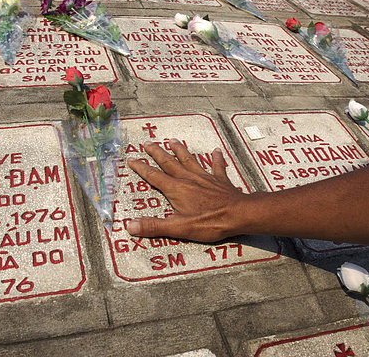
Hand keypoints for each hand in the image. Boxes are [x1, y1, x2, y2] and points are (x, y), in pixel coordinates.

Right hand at [126, 138, 247, 241]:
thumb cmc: (210, 222)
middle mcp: (188, 179)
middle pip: (169, 163)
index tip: (132, 159)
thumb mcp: (178, 228)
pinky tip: (216, 151)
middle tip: (148, 143)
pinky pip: (217, 166)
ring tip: (173, 141)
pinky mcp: (219, 180)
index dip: (141, 168)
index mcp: (176, 189)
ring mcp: (205, 178)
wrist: (238, 214)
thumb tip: (130, 225)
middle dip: (157, 153)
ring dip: (180, 150)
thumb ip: (154, 226)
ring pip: (189, 160)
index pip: (153, 176)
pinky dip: (216, 158)